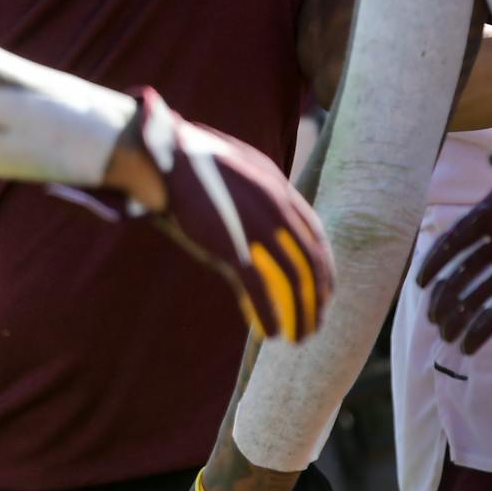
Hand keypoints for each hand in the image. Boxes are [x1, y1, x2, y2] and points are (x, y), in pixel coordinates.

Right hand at [126, 88, 332, 342]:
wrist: (166, 154)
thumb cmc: (194, 163)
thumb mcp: (236, 168)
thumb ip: (255, 189)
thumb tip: (259, 208)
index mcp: (280, 188)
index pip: (316, 233)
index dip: (324, 265)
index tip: (324, 289)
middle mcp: (277, 207)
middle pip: (312, 260)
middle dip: (320, 297)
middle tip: (317, 321)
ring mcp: (256, 227)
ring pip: (295, 279)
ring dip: (304, 313)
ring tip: (301, 336)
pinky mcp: (231, 246)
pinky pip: (258, 289)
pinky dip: (270, 314)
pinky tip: (274, 333)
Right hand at [418, 136, 491, 352]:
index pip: (459, 239)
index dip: (438, 260)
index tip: (420, 281)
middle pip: (464, 271)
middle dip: (446, 294)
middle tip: (432, 317)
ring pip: (479, 292)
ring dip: (460, 313)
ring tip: (444, 336)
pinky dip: (486, 324)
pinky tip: (468, 345)